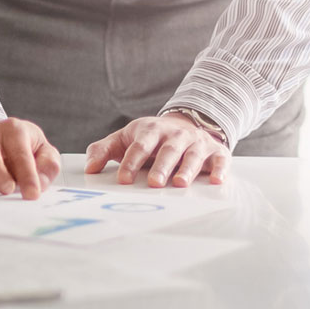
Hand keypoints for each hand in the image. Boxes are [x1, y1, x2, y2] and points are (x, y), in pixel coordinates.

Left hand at [86, 113, 228, 187]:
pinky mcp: (216, 151)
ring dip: (187, 168)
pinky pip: (220, 159)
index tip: (123, 179)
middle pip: (168, 150)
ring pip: (192, 155)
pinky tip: (217, 181)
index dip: (131, 162)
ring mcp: (196, 142)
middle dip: (161, 166)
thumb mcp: (125, 139)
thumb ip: (104, 151)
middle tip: (153, 183)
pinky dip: (220, 169)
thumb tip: (89, 168)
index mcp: (151, 131)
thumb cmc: (151, 138)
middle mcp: (175, 135)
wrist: (186, 124)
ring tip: (180, 184)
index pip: (139, 146)